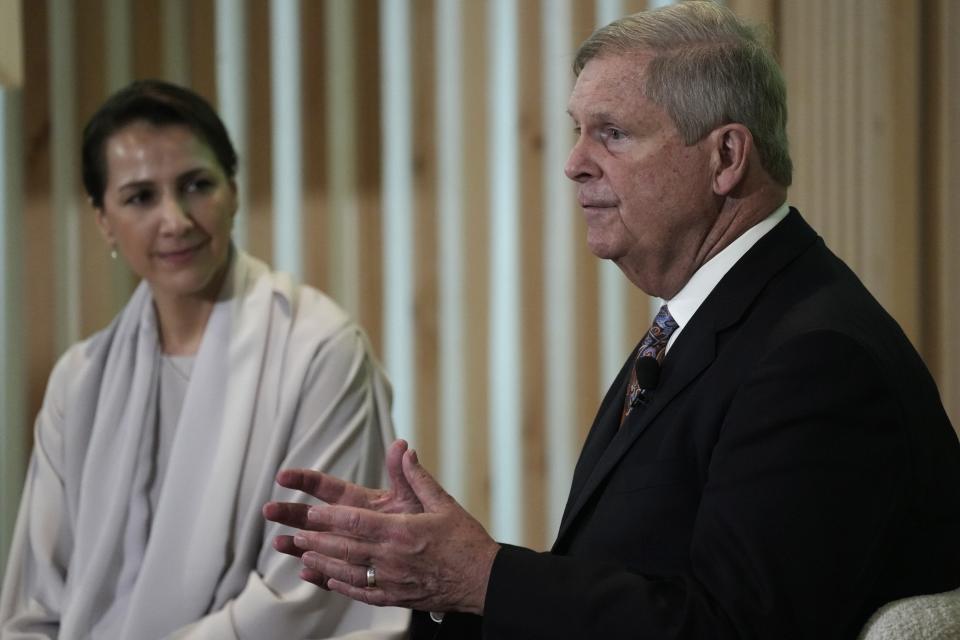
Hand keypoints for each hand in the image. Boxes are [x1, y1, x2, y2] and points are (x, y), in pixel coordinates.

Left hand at [266, 444, 498, 614]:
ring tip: (303, 553)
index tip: (310, 511)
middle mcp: (392, 558)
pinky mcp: (395, 598)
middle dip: (316, 539)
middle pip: (345, 548)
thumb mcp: (444, 503)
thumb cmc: (465, 542)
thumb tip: (404, 450)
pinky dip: (340, 585)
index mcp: (402, 532)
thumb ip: (418, 477)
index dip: (329, 517)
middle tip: (294, 533)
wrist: (483, 581)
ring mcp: (392, 581)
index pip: (356, 522)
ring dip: (323, 562)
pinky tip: (327, 578)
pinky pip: (361, 592)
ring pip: (347, 572)